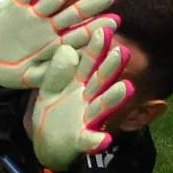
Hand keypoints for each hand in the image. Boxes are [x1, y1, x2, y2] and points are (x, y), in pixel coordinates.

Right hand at [0, 0, 115, 89]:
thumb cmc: (10, 71)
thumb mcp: (29, 77)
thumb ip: (51, 72)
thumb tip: (71, 57)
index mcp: (57, 45)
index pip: (81, 36)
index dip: (97, 29)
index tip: (114, 22)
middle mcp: (49, 27)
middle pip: (73, 14)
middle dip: (90, 4)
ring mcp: (33, 14)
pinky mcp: (15, 4)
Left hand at [30, 31, 133, 171]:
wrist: (45, 141)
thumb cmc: (52, 109)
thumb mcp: (48, 87)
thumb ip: (57, 70)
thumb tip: (67, 49)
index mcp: (79, 82)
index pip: (89, 63)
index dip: (96, 48)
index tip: (103, 30)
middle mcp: (88, 98)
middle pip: (99, 81)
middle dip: (110, 67)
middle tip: (122, 51)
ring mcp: (86, 119)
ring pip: (100, 107)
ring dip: (113, 98)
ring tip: (126, 88)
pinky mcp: (80, 140)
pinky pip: (89, 140)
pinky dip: (96, 140)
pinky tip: (104, 139)